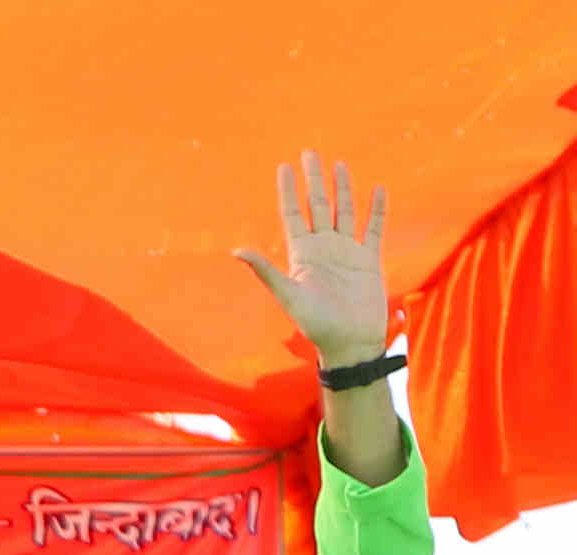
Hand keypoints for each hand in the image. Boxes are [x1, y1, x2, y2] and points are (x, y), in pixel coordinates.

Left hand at [239, 151, 390, 367]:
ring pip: (344, 211)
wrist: (350, 342)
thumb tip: (237, 251)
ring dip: (342, 189)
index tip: (284, 167)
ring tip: (338, 164)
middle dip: (313, 180)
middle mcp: (323, 248)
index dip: (289, 191)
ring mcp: (347, 252)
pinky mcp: (369, 259)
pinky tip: (377, 191)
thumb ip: (266, 271)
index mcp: (302, 254)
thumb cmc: (317, 323)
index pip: (293, 214)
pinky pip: (374, 229)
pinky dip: (377, 210)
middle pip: (318, 206)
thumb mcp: (289, 294)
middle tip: (309, 153)